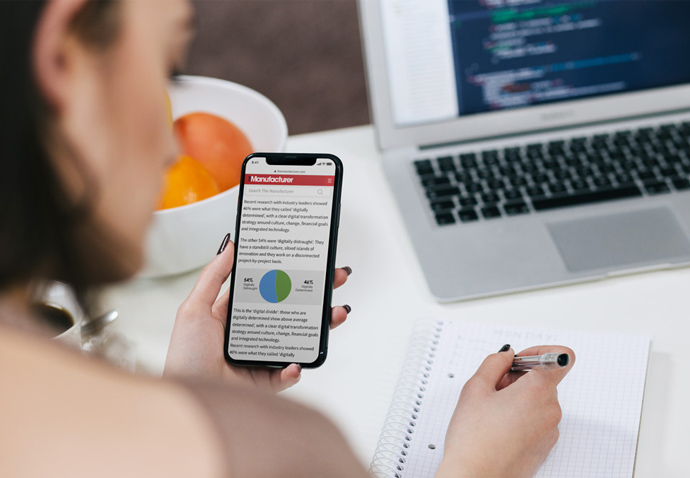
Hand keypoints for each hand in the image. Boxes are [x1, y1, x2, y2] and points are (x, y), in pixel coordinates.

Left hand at [163, 238, 351, 392]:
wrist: (187, 395)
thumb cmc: (185, 356)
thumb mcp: (194, 308)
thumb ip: (213, 276)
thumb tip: (229, 246)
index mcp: (236, 314)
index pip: (270, 289)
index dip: (289, 275)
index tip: (307, 262)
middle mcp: (253, 333)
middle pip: (291, 310)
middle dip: (316, 295)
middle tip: (334, 279)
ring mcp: (262, 356)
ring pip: (298, 338)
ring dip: (319, 327)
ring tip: (334, 314)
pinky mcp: (266, 381)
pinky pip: (288, 374)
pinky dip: (295, 368)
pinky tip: (295, 362)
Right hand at [435, 345, 574, 477]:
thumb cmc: (474, 439)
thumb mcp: (476, 388)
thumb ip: (494, 362)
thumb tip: (506, 356)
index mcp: (538, 390)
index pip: (561, 357)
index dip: (540, 352)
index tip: (521, 358)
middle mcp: (551, 410)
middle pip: (543, 380)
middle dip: (518, 378)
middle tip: (493, 389)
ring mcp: (550, 431)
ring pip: (538, 401)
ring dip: (518, 399)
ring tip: (491, 412)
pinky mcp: (544, 446)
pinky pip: (536, 421)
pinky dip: (520, 417)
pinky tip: (497, 428)